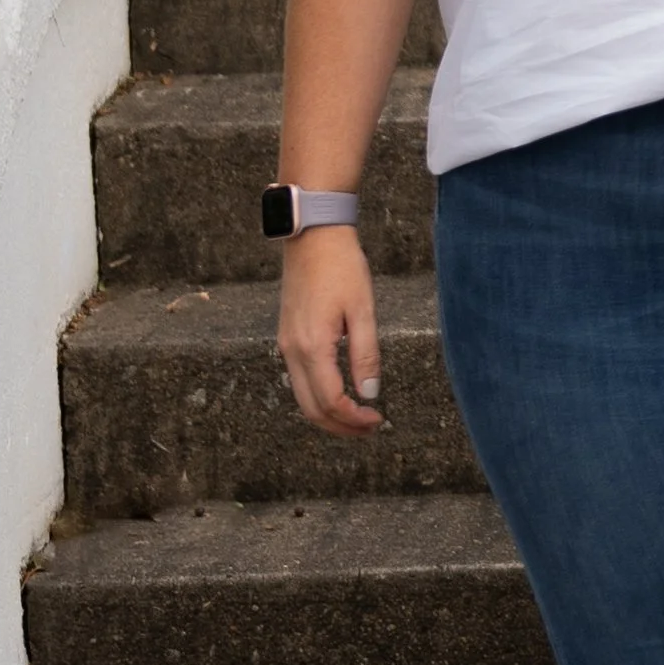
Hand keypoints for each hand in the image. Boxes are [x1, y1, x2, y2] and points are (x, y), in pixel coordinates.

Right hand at [277, 227, 384, 435]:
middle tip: (370, 428)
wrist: (313, 236)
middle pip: (311, 409)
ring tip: (359, 416)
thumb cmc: (342, 267)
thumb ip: (366, 354)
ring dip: (329, 414)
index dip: (354, 419)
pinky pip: (299, 380)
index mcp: (312, 346)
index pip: (331, 401)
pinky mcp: (287, 337)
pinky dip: (319, 396)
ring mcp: (286, 345)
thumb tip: (369, 393)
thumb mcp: (362, 309)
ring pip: (303, 397)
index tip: (377, 420)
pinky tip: (341, 393)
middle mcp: (292, 351)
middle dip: (341, 426)